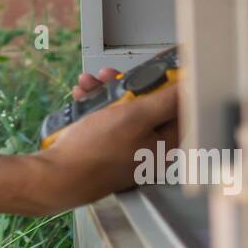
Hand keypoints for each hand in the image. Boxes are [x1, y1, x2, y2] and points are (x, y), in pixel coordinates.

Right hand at [35, 69, 180, 212]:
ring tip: (90, 84)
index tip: (157, 71)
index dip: (168, 85)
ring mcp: (127, 151)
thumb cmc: (94, 152)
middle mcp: (149, 150)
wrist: (57, 176)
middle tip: (114, 76)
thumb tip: (190, 87)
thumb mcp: (134, 116)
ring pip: (124, 111)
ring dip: (107, 92)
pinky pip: (107, 120)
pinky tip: (83, 97)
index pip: (178, 109)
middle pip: (149, 107)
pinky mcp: (107, 150)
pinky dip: (96, 105)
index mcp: (165, 146)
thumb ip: (166, 100)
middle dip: (129, 85)